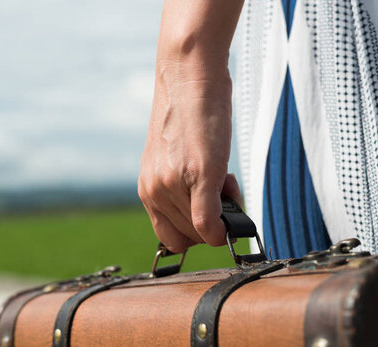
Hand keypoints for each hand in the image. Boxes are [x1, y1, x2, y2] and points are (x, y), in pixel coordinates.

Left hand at [138, 62, 241, 252]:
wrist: (188, 77)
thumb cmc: (186, 117)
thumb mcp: (173, 159)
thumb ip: (181, 190)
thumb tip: (207, 223)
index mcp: (149, 190)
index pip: (170, 237)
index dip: (192, 233)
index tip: (207, 212)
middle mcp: (155, 191)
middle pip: (188, 238)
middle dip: (209, 222)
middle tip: (218, 190)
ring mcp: (174, 184)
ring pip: (202, 231)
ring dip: (221, 211)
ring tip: (222, 174)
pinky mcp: (198, 173)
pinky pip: (208, 222)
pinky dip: (223, 227)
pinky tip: (229, 191)